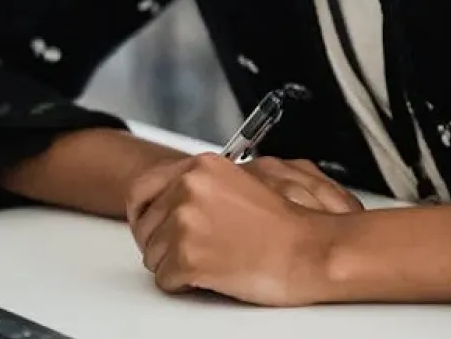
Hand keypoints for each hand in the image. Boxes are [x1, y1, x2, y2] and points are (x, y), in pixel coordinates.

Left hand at [125, 153, 338, 304]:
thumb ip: (204, 182)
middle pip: (146, 225)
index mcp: (200, 166)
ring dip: (174, 264)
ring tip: (209, 261)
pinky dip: (183, 283)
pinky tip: (210, 275)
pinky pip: (165, 280)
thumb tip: (176, 194)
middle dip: (162, 242)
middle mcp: (188, 188)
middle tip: (187, 251)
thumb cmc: (284, 223)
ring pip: (153, 255)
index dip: (143, 212)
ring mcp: (185, 222)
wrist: (307, 250)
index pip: (143, 187)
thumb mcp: (243, 179)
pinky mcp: (187, 257)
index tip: (148, 224)